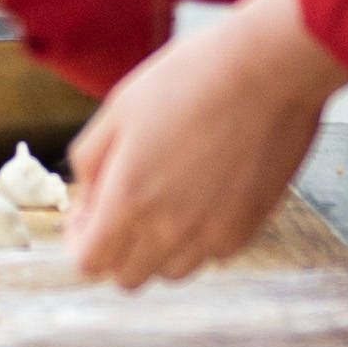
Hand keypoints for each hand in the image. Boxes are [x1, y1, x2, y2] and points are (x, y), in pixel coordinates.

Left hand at [66, 0, 347, 287]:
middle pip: (129, 277)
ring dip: (158, 249)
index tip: (87, 216)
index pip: (90, 262)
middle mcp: (169, 229)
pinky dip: (199, 238)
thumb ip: (91, 162)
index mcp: (129, 199)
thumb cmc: (190, 78)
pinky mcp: (248, 227)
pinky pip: (212, 254)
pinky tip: (203, 196)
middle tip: (123, 207)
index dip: (81, 241)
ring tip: (166, 200)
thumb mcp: (119, 109)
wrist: (266, 69)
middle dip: (116, 249)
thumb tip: (87, 198)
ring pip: (172, 272)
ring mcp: (213, 233)